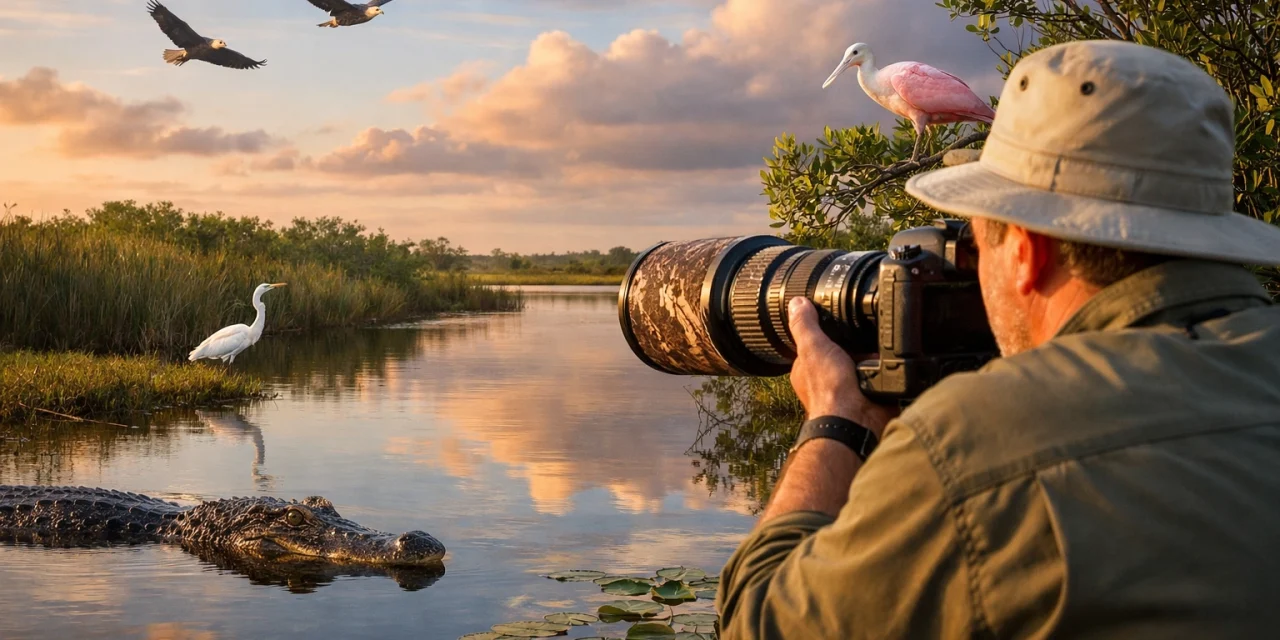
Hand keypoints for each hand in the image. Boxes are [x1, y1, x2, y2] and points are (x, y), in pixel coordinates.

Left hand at [787, 297, 898, 436]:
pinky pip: (882, 372)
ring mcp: (850, 386)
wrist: (856, 421)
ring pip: (864, 360)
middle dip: (853, 341)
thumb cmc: (829, 392)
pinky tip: (886, 361)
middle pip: (843, 349)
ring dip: (871, 354)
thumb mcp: (813, 348)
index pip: (815, 342)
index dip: (825, 329)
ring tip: (873, 348)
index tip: (835, 314)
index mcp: (809, 368)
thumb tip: (796, 303)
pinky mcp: (872, 392)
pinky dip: (885, 367)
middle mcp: (828, 378)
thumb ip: (805, 325)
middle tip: (860, 330)